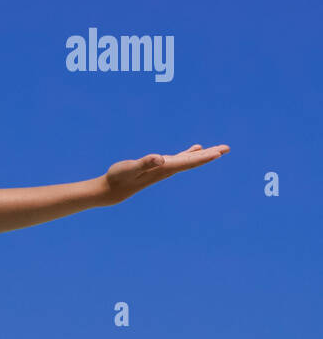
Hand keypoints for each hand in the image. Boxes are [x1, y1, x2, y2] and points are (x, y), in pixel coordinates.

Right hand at [102, 144, 229, 204]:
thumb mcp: (130, 168)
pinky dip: (189, 153)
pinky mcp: (158, 166)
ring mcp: (164, 168)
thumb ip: (145, 163)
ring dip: (203, 154)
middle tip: (226, 148)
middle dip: (210, 155)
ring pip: (189, 160)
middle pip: (193, 162)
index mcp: (163, 169)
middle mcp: (167, 169)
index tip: (218, 153)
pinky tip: (196, 148)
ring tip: (218, 149)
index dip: (203, 157)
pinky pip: (179, 158)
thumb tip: (160, 159)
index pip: (187, 162)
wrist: (113, 190)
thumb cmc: (119, 177)